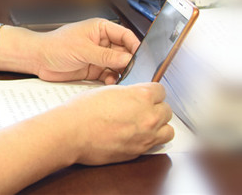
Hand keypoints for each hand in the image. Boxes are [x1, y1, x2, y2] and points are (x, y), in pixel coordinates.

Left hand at [33, 18, 139, 83]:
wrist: (38, 59)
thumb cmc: (55, 46)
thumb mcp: (83, 49)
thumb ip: (106, 56)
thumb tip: (127, 59)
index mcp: (100, 29)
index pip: (125, 35)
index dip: (135, 46)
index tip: (142, 58)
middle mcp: (101, 42)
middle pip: (124, 52)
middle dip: (129, 63)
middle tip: (133, 72)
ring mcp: (98, 57)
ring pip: (118, 66)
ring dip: (121, 73)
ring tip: (121, 79)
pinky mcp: (93, 69)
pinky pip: (109, 75)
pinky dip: (112, 80)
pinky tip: (110, 82)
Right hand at [53, 82, 174, 164]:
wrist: (72, 133)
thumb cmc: (83, 110)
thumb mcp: (108, 91)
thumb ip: (128, 94)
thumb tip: (134, 97)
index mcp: (141, 96)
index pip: (160, 90)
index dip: (151, 92)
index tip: (146, 95)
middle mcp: (148, 116)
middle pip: (167, 110)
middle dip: (156, 108)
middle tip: (143, 109)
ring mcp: (146, 136)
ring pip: (168, 130)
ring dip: (159, 126)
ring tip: (145, 124)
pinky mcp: (139, 151)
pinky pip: (155, 145)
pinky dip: (150, 140)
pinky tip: (136, 136)